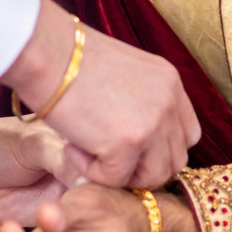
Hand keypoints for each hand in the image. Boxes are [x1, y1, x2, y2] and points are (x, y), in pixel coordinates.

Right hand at [3, 0, 198, 189]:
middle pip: (174, 160)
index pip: (186, 134)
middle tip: (104, 154)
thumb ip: (136, 99)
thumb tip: (127, 133)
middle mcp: (169, 103)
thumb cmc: (66, 57)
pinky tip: (71, 147)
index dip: (159, 149)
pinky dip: (90, 171)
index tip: (129, 149)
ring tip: (85, 150)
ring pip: (152, 177)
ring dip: (118, 173)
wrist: (45, 52)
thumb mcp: (119, 70)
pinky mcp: (127, 143)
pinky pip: (114, 179)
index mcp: (168, 82)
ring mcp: (152, 124)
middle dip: (140, 167)